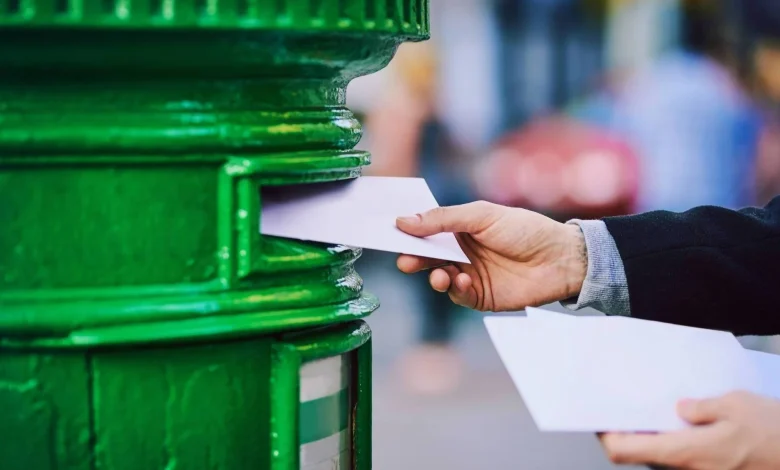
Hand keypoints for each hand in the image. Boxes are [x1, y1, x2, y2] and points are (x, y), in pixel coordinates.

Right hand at [395, 201, 586, 310]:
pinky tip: (461, 280)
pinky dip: (454, 289)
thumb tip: (405, 221)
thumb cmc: (526, 230)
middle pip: (427, 255)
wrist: (561, 259)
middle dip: (413, 257)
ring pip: (437, 277)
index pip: (426, 229)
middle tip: (404, 260)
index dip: (409, 231)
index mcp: (460, 228)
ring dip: (433, 276)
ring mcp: (469, 274)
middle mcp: (461, 251)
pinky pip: (457, 295)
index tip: (391, 232)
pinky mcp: (479, 296)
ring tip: (439, 274)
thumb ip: (443, 219)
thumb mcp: (482, 215)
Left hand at [600, 391, 779, 468]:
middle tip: (621, 405)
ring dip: (651, 435)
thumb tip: (679, 408)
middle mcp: (688, 469)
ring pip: (660, 456)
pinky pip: (681, 458)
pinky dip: (673, 440)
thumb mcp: (736, 405)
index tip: (596, 417)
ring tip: (651, 407)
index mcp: (685, 452)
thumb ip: (701, 407)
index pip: (624, 450)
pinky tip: (680, 420)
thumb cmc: (774, 432)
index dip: (604, 435)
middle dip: (627, 431)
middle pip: (640, 453)